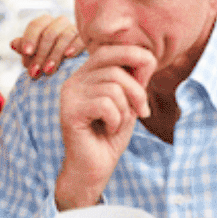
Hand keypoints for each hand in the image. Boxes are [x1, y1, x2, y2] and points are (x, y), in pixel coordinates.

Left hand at [9, 14, 83, 78]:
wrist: (65, 66)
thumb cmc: (44, 58)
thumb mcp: (31, 54)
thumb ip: (23, 48)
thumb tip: (13, 43)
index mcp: (44, 22)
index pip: (35, 26)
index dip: (30, 38)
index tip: (26, 52)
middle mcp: (59, 22)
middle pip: (49, 34)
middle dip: (40, 54)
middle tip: (35, 72)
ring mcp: (73, 29)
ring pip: (64, 37)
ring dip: (54, 55)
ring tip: (48, 71)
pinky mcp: (85, 38)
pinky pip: (80, 40)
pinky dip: (74, 47)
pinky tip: (68, 55)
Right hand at [54, 45, 155, 209]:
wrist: (94, 168)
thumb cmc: (110, 135)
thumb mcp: (128, 102)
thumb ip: (134, 79)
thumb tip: (147, 57)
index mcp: (87, 73)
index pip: (111, 49)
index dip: (135, 59)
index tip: (145, 84)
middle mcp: (74, 79)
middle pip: (116, 68)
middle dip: (137, 91)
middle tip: (141, 111)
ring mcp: (69, 94)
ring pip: (113, 87)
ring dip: (126, 110)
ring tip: (117, 124)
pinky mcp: (69, 111)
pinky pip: (106, 105)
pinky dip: (116, 120)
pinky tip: (108, 129)